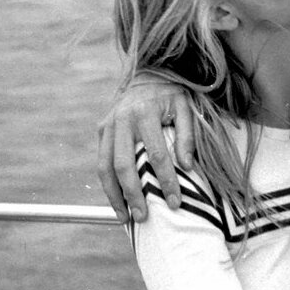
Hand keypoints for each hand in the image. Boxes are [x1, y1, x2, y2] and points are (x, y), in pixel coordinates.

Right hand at [97, 76, 195, 221]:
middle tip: (143, 217)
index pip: (156, 155)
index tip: (174, 203)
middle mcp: (122, 119)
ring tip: (125, 218)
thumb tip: (187, 167)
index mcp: (145, 112)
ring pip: (105, 167)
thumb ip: (187, 135)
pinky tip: (117, 201)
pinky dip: (108, 184)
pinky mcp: (101, 129)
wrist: (147, 72)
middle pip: (124, 165)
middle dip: (133, 194)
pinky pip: (101, 161)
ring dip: (114, 195)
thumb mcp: (186, 107)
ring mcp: (108, 124)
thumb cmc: (171, 93)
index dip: (165, 181)